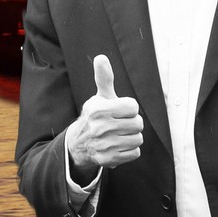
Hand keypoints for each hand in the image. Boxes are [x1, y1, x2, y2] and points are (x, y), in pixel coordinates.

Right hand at [66, 55, 143, 180]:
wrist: (79, 144)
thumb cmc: (95, 117)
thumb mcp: (99, 97)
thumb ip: (104, 78)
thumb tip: (101, 57)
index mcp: (98, 110)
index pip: (133, 107)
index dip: (130, 108)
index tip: (120, 111)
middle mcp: (99, 128)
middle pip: (138, 124)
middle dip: (132, 123)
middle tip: (120, 124)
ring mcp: (104, 145)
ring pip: (138, 139)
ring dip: (132, 137)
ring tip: (119, 135)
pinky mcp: (108, 160)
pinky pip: (135, 153)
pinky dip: (130, 150)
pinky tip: (118, 146)